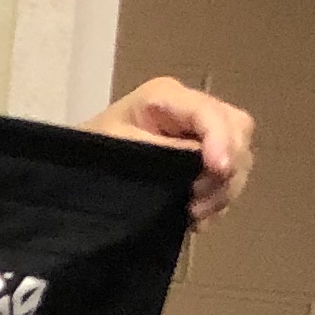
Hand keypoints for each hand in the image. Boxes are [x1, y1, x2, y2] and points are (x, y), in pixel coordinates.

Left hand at [78, 72, 253, 230]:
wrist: (75, 172)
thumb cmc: (88, 154)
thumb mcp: (117, 150)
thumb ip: (163, 152)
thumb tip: (202, 162)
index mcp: (166, 97)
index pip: (209, 112)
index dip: (221, 140)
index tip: (218, 170)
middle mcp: (190, 110)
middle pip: (237, 130)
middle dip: (226, 169)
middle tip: (197, 201)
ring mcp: (200, 135)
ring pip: (239, 157)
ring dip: (223, 191)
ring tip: (192, 212)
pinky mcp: (203, 160)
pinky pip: (229, 179)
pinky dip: (218, 201)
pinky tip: (195, 217)